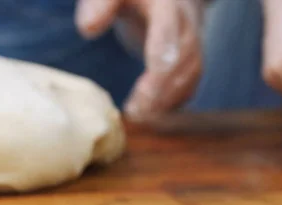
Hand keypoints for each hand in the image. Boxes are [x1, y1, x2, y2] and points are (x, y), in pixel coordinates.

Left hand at [75, 0, 203, 124]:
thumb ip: (99, 4)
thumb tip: (87, 29)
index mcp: (167, 3)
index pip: (168, 28)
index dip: (162, 54)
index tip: (149, 81)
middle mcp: (186, 22)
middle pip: (184, 57)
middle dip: (162, 87)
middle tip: (136, 112)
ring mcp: (193, 41)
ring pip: (190, 73)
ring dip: (167, 99)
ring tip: (139, 117)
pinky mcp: (191, 60)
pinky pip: (190, 83)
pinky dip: (173, 102)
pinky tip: (151, 115)